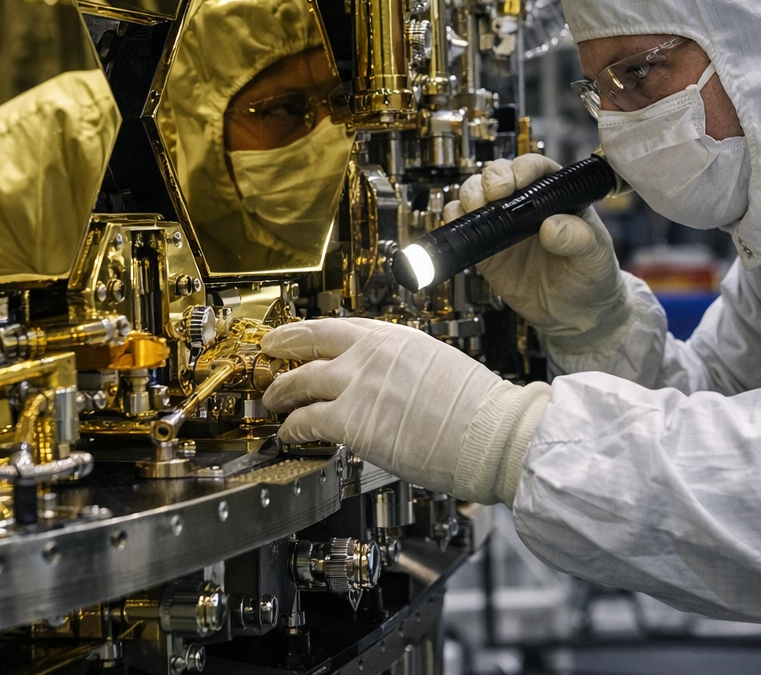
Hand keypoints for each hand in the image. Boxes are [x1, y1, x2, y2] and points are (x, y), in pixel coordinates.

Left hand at [261, 318, 548, 503]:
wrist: (492, 434)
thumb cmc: (480, 411)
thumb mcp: (440, 366)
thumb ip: (406, 368)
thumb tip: (391, 383)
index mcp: (398, 337)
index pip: (343, 326)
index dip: (314, 331)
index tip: (301, 335)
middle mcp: (373, 353)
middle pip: (310, 341)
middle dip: (283, 344)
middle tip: (268, 351)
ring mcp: (358, 384)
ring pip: (299, 380)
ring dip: (279, 391)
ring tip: (271, 400)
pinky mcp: (351, 420)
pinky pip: (306, 421)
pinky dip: (291, 427)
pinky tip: (287, 433)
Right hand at [446, 155, 626, 339]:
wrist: (576, 316)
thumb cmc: (592, 278)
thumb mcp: (595, 257)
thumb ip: (580, 239)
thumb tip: (552, 227)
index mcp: (556, 195)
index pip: (536, 168)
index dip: (523, 168)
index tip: (519, 180)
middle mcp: (526, 204)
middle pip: (499, 174)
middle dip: (492, 178)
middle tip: (496, 194)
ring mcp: (502, 225)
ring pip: (475, 194)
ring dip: (471, 194)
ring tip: (478, 208)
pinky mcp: (485, 249)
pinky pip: (461, 226)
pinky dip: (455, 220)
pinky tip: (462, 226)